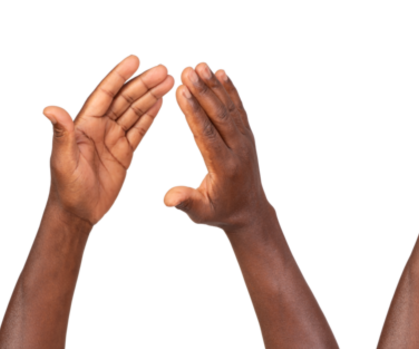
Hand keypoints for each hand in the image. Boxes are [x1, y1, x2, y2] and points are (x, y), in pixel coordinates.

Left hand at [41, 53, 174, 226]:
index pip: (105, 94)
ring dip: (151, 95)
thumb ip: (61, 133)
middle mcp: (99, 127)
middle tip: (164, 69)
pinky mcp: (124, 151)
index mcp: (84, 124)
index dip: (119, 76)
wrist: (78, 211)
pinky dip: (151, 114)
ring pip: (135, 111)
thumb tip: (50, 108)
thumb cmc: (66, 187)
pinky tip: (162, 102)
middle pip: (125, 99)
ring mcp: (112, 138)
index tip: (135, 59)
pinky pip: (139, 129)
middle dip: (144, 83)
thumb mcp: (62, 159)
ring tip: (170, 81)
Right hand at [162, 61, 268, 233]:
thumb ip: (186, 202)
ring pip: (230, 108)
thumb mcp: (201, 214)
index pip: (207, 135)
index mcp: (224, 166)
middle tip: (187, 69)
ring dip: (215, 85)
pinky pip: (238, 109)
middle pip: (219, 116)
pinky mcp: (247, 134)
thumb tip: (169, 198)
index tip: (181, 91)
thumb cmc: (219, 212)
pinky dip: (230, 90)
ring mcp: (245, 140)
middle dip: (203, 91)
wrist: (249, 210)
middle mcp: (238, 149)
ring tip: (200, 64)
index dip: (193, 112)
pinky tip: (221, 72)